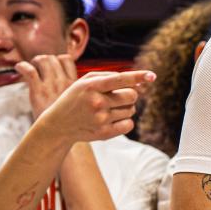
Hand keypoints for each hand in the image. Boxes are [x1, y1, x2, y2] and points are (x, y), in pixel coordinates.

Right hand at [23, 59, 151, 145]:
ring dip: (126, 108)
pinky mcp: (104, 134)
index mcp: (91, 86)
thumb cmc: (75, 98)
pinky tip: (113, 119)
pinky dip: (126, 121)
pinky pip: (129, 125)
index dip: (138, 76)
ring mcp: (101, 119)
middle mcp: (97, 103)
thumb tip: (138, 81)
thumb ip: (109, 76)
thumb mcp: (85, 82)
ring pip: (131, 110)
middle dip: (130, 94)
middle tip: (119, 96)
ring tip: (110, 108)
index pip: (120, 79)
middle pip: (132, 96)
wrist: (58, 124)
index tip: (152, 76)